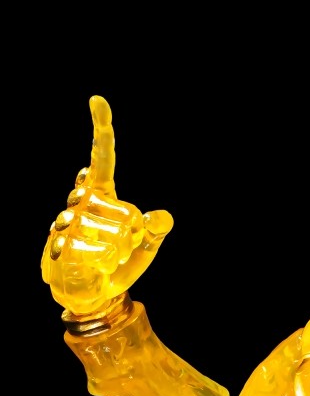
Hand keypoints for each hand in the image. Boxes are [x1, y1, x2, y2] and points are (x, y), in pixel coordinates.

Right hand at [40, 96, 172, 316]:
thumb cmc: (117, 264)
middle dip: (129, 229)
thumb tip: (163, 217)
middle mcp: (80, 201)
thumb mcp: (145, 249)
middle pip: (116, 204)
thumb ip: (155, 231)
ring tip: (112, 257)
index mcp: (101, 195)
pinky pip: (88, 248)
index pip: (101, 160)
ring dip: (116, 247)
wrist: (93, 294)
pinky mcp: (58, 246)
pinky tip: (101, 264)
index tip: (98, 101)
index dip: (102, 132)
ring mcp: (66, 222)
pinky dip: (102, 259)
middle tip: (125, 244)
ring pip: (100, 226)